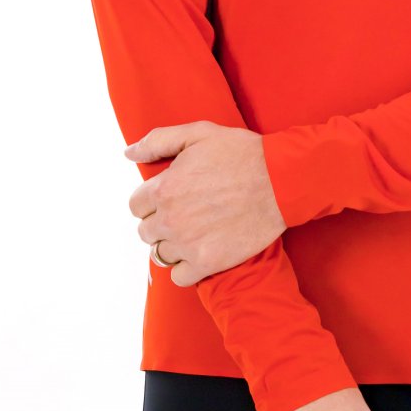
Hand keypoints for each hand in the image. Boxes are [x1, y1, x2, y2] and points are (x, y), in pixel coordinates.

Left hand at [127, 120, 286, 285]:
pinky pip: (179, 277)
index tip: (170, 198)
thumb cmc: (243, 153)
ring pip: (160, 254)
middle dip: (161, 222)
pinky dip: (186, 268)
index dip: (152, 200)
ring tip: (194, 234)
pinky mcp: (208, 263)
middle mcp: (170, 219)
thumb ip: (158, 141)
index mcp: (164, 188)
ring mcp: (188, 243)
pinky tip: (200, 253)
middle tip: (185, 214)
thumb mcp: (198, 133)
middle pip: (145, 231)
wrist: (282, 181)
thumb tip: (129, 153)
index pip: (136, 205)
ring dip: (173, 245)